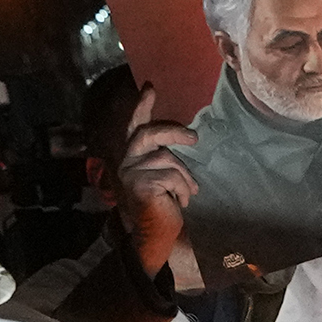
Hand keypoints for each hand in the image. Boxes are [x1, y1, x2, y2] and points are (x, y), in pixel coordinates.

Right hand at [115, 83, 196, 279]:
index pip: (135, 126)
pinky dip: (182, 189)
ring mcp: (130, 172)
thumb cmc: (165, 205)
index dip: (142, 106)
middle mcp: (126, 161)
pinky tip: (180, 202)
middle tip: (194, 138)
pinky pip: (171, 176)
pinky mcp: (139, 184)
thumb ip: (167, 157)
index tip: (150, 86)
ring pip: (167, 159)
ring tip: (187, 194)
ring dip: (184, 177)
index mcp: (133, 156)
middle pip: (149, 133)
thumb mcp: (166, 176)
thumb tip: (189, 137)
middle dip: (173, 132)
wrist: (156, 236)